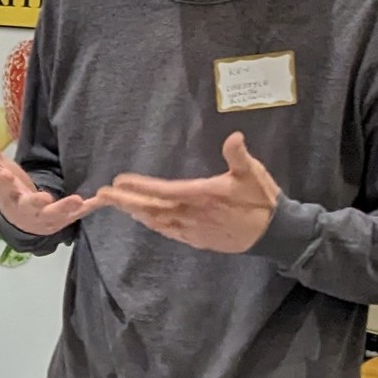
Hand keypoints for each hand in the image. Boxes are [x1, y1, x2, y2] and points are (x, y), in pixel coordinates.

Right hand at [0, 124, 93, 236]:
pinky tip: (100, 200)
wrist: (23, 222)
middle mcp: (26, 208)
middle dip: (36, 202)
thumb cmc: (11, 189)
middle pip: (30, 206)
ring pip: (55, 215)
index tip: (3, 174)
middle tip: (43, 197)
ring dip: (66, 208)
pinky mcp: (64, 219)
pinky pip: (78, 214)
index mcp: (8, 195)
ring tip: (77, 200)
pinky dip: (89, 208)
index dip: (2, 182)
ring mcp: (46, 216)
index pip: (2, 188)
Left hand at [94, 132, 279, 253]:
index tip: (118, 182)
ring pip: (156, 222)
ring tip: (116, 204)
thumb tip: (234, 137)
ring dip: (134, 212)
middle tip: (102, 195)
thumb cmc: (262, 200)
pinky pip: (167, 232)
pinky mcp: (197, 239)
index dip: (139, 187)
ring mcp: (193, 230)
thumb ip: (239, 156)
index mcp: (202, 196)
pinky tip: (142, 218)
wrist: (274, 234)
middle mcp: (192, 215)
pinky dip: (151, 224)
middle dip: (125, 201)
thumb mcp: (253, 173)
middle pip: (151, 209)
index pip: (163, 191)